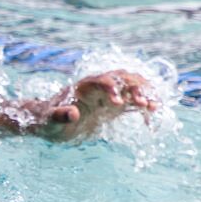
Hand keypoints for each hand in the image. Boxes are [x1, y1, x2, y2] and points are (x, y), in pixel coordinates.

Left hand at [33, 70, 157, 140]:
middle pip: (121, 78)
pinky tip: (152, 112)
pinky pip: (132, 100)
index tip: (118, 103)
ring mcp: (107, 95)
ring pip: (130, 86)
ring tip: (154, 106)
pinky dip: (143, 103)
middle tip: (144, 103)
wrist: (49, 123)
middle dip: (134, 87)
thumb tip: (72, 113)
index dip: (111, 88)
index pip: (101, 80)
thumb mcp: (50, 122)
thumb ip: (59, 116)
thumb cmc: (47, 121)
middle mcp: (98, 87)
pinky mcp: (113, 106)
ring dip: (144, 92)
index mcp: (83, 87)